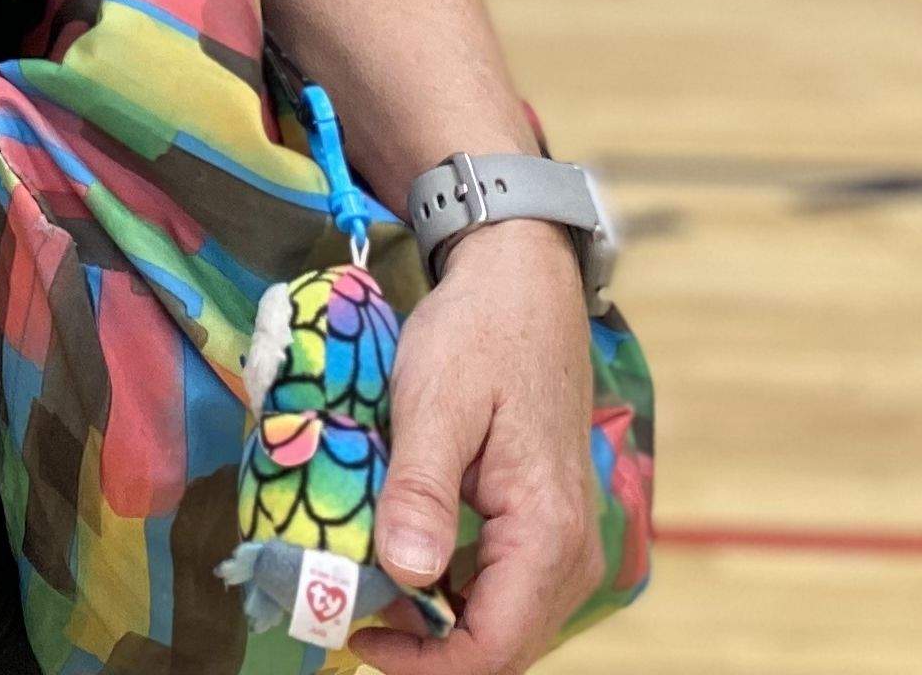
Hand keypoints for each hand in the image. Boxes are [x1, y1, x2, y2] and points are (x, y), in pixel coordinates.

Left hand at [349, 223, 600, 674]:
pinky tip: (405, 558)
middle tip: (350, 612)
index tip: (355, 635)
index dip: (423, 663)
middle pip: (502, 645)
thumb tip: (405, 575)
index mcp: (547, 531)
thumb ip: (421, 491)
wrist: (521, 285)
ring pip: (504, 621)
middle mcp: (571, 550)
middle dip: (426, 648)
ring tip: (368, 587)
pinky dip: (455, 590)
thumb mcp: (434, 404)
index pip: (494, 648)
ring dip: (438, 622)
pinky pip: (506, 586)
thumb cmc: (477, 335)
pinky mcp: (548, 524)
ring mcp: (565, 539)